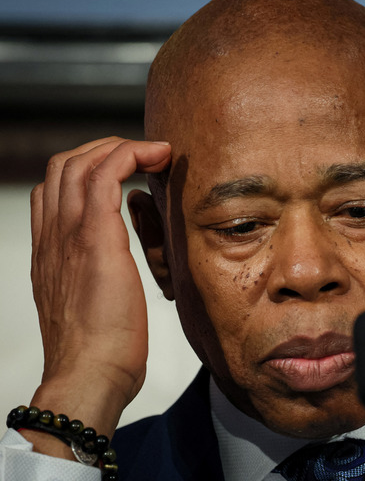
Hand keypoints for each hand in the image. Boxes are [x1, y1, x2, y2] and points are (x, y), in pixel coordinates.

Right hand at [24, 137, 170, 454]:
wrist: (90, 375)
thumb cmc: (101, 349)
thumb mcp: (91, 302)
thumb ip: (95, 274)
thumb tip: (114, 265)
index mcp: (50, 250)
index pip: (56, 188)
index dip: (88, 168)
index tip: (125, 169)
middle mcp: (52, 236)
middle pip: (64, 165)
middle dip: (104, 149)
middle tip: (142, 155)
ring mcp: (69, 235)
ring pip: (80, 163)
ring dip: (120, 147)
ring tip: (153, 152)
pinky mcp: (95, 239)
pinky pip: (105, 177)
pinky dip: (130, 156)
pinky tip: (155, 158)